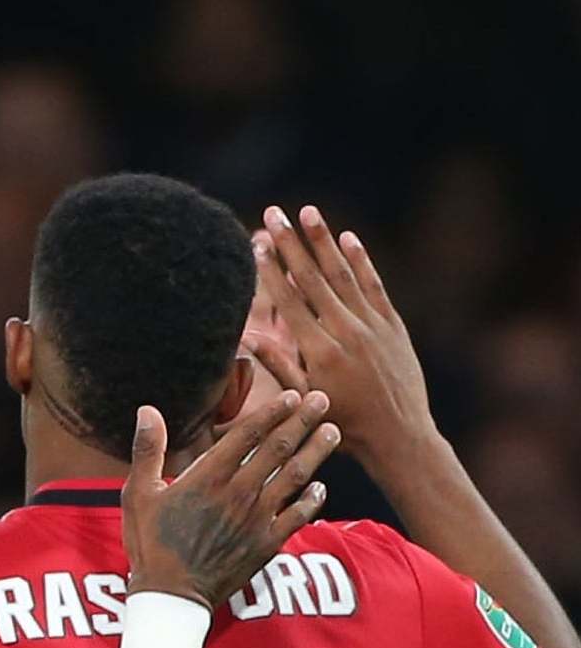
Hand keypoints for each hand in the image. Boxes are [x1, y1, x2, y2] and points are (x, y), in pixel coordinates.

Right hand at [123, 392, 334, 608]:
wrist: (171, 595)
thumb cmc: (150, 543)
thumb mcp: (138, 494)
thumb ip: (148, 451)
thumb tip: (147, 411)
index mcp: (207, 478)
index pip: (247, 435)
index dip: (272, 412)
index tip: (290, 395)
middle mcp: (238, 493)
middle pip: (278, 448)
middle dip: (302, 421)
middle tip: (321, 399)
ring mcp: (257, 518)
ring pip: (295, 477)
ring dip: (316, 451)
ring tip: (332, 431)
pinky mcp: (267, 543)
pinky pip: (298, 516)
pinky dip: (313, 499)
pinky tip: (321, 487)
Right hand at [254, 204, 439, 474]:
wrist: (399, 435)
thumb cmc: (343, 425)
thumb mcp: (304, 401)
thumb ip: (279, 366)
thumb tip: (247, 339)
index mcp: (319, 352)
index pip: (290, 300)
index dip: (271, 269)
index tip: (257, 243)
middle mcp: (346, 332)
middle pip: (313, 278)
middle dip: (291, 243)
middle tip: (275, 212)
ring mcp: (372, 325)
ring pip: (343, 274)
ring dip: (324, 240)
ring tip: (308, 212)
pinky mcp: (393, 326)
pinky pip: (374, 286)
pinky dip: (361, 261)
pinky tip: (348, 238)